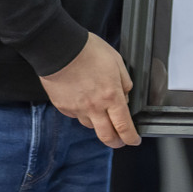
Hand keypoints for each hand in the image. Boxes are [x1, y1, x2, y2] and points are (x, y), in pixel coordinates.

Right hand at [39, 32, 140, 147]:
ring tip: (100, 113)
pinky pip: (76, 116)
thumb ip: (124, 81)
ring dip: (98, 124)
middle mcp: (94, 107)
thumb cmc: (88, 51)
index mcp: (111, 96)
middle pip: (107, 136)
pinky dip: (82, 112)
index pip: (124, 126)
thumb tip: (126, 95)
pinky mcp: (63, 107)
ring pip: (91, 126)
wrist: (59, 49)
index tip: (134, 140)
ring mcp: (77, 109)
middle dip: (116, 142)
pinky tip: (83, 101)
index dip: (131, 137)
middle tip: (120, 141)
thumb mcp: (116, 61)